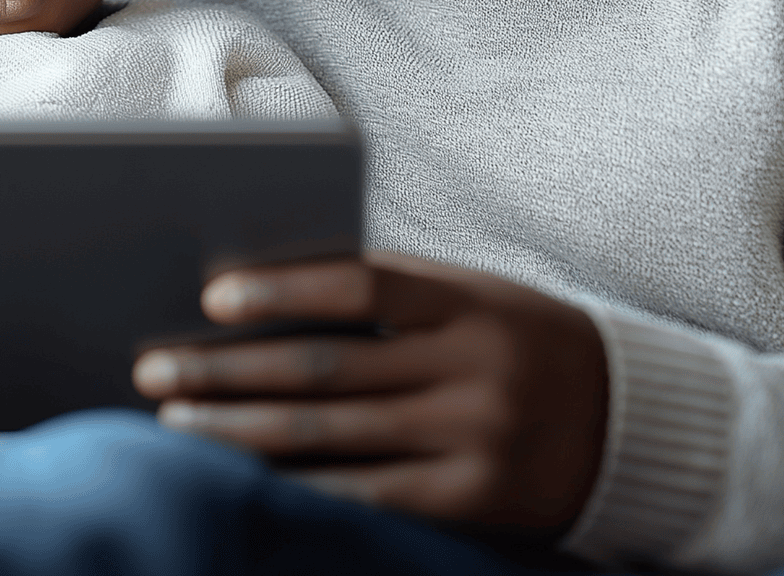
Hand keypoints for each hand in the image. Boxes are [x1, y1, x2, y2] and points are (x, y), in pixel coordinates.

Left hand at [132, 252, 606, 530]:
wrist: (629, 423)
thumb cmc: (516, 340)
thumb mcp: (470, 297)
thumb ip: (387, 293)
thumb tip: (263, 291)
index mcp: (467, 301)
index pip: (361, 282)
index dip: (283, 289)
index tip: (212, 297)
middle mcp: (472, 369)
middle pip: (327, 367)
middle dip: (227, 369)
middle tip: (154, 367)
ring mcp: (473, 438)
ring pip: (332, 434)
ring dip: (241, 428)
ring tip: (176, 421)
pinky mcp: (471, 500)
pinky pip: (365, 492)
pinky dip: (296, 482)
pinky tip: (243, 472)